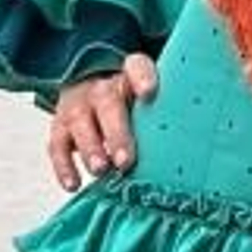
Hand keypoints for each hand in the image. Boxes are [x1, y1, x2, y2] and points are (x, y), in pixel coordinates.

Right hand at [48, 52, 157, 192]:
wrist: (91, 86)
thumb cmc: (131, 103)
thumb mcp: (150, 97)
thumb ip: (167, 112)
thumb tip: (194, 144)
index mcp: (128, 75)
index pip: (136, 67)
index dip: (142, 78)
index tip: (149, 92)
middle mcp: (101, 88)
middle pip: (107, 103)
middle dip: (116, 132)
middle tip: (124, 160)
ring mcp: (78, 107)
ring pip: (80, 124)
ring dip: (90, 149)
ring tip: (100, 170)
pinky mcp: (60, 128)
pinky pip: (58, 146)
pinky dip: (64, 166)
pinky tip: (74, 184)